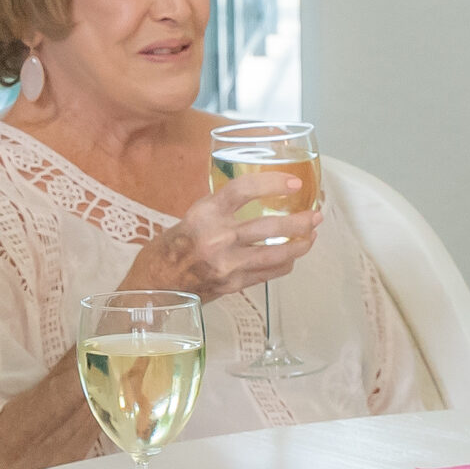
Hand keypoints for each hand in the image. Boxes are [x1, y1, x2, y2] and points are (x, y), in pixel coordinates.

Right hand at [123, 171, 321, 300]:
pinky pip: (269, 273)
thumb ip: (220, 209)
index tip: (294, 182)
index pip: (244, 190)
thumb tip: (255, 197)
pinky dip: (284, 264)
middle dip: (299, 221)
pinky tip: (290, 257)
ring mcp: (227, 264)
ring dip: (300, 244)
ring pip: (276, 253)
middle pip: (269, 226)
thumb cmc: (169, 249)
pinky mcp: (233, 284)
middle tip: (315, 214)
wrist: (154, 286)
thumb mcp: (190, 217)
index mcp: (203, 214)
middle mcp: (217, 238)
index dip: (272, 183)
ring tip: (311, 236)